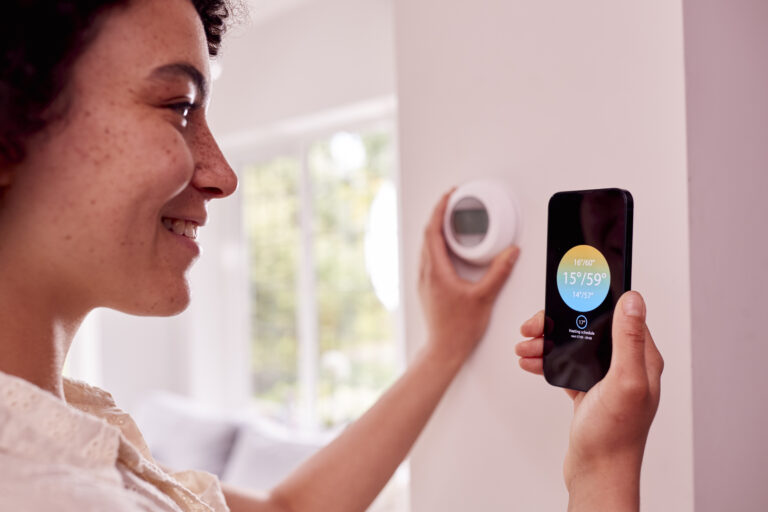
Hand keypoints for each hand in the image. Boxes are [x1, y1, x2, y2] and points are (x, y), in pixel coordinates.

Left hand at [419, 189, 518, 368]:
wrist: (444, 349)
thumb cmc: (459, 328)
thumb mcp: (484, 297)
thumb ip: (499, 272)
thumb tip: (511, 252)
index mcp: (436, 271)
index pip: (432, 231)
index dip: (440, 209)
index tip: (449, 196)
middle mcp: (426, 273)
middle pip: (427, 235)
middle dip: (439, 215)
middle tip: (452, 202)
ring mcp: (424, 281)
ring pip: (426, 246)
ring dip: (436, 230)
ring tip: (451, 220)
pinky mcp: (427, 288)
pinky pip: (429, 257)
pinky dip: (437, 245)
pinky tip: (449, 248)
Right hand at [515, 292, 662, 510]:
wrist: (598, 472)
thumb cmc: (615, 435)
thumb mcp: (623, 381)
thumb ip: (628, 339)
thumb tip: (633, 299)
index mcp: (641, 359)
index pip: (618, 316)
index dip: (591, 304)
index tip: (567, 298)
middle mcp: (626, 366)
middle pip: (589, 328)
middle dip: (559, 325)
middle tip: (534, 327)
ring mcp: (606, 379)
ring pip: (574, 347)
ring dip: (547, 343)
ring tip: (525, 347)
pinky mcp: (589, 391)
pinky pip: (565, 366)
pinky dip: (546, 361)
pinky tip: (530, 362)